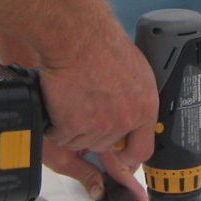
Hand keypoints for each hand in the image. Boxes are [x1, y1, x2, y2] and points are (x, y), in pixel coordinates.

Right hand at [37, 32, 156, 198]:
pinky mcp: (72, 126)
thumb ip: (136, 100)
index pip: (142, 150)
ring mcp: (98, 126)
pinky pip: (62, 137)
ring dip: (75, 128)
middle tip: (87, 109)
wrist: (77, 37)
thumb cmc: (102, 45)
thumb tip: (135, 116)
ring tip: (74, 99)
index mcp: (144, 108)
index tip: (123, 163)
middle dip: (96, 133)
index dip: (129, 160)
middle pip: (106, 146)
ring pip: (83, 142)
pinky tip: (61, 102)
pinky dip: (56, 125)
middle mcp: (123, 121)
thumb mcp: (137, 72)